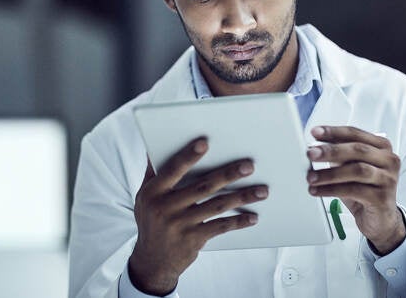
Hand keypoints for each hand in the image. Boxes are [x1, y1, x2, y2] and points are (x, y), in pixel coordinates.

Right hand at [129, 137, 267, 294]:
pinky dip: (237, 222)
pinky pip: (220, 227)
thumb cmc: (151, 221)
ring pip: (216, 206)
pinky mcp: (193, 239)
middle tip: (248, 166)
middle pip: (202, 187)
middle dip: (228, 175)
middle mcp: (165, 207)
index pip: (173, 170)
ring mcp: (180, 224)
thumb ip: (152, 174)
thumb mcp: (144, 197)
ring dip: (241, 197)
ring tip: (262, 191)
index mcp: (153, 192)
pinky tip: (252, 217)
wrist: (152, 261)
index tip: (204, 143)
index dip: (188, 156)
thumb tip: (153, 149)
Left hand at [306, 126, 404, 253]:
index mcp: (381, 147)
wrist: (380, 219)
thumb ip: (337, 155)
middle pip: (357, 150)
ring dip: (329, 173)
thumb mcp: (349, 167)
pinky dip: (332, 190)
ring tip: (310, 177)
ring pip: (357, 170)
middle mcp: (389, 160)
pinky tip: (317, 191)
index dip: (333, 132)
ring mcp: (388, 179)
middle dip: (330, 150)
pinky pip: (354, 190)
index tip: (314, 132)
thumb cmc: (362, 188)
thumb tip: (313, 147)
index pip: (355, 133)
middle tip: (310, 153)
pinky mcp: (383, 198)